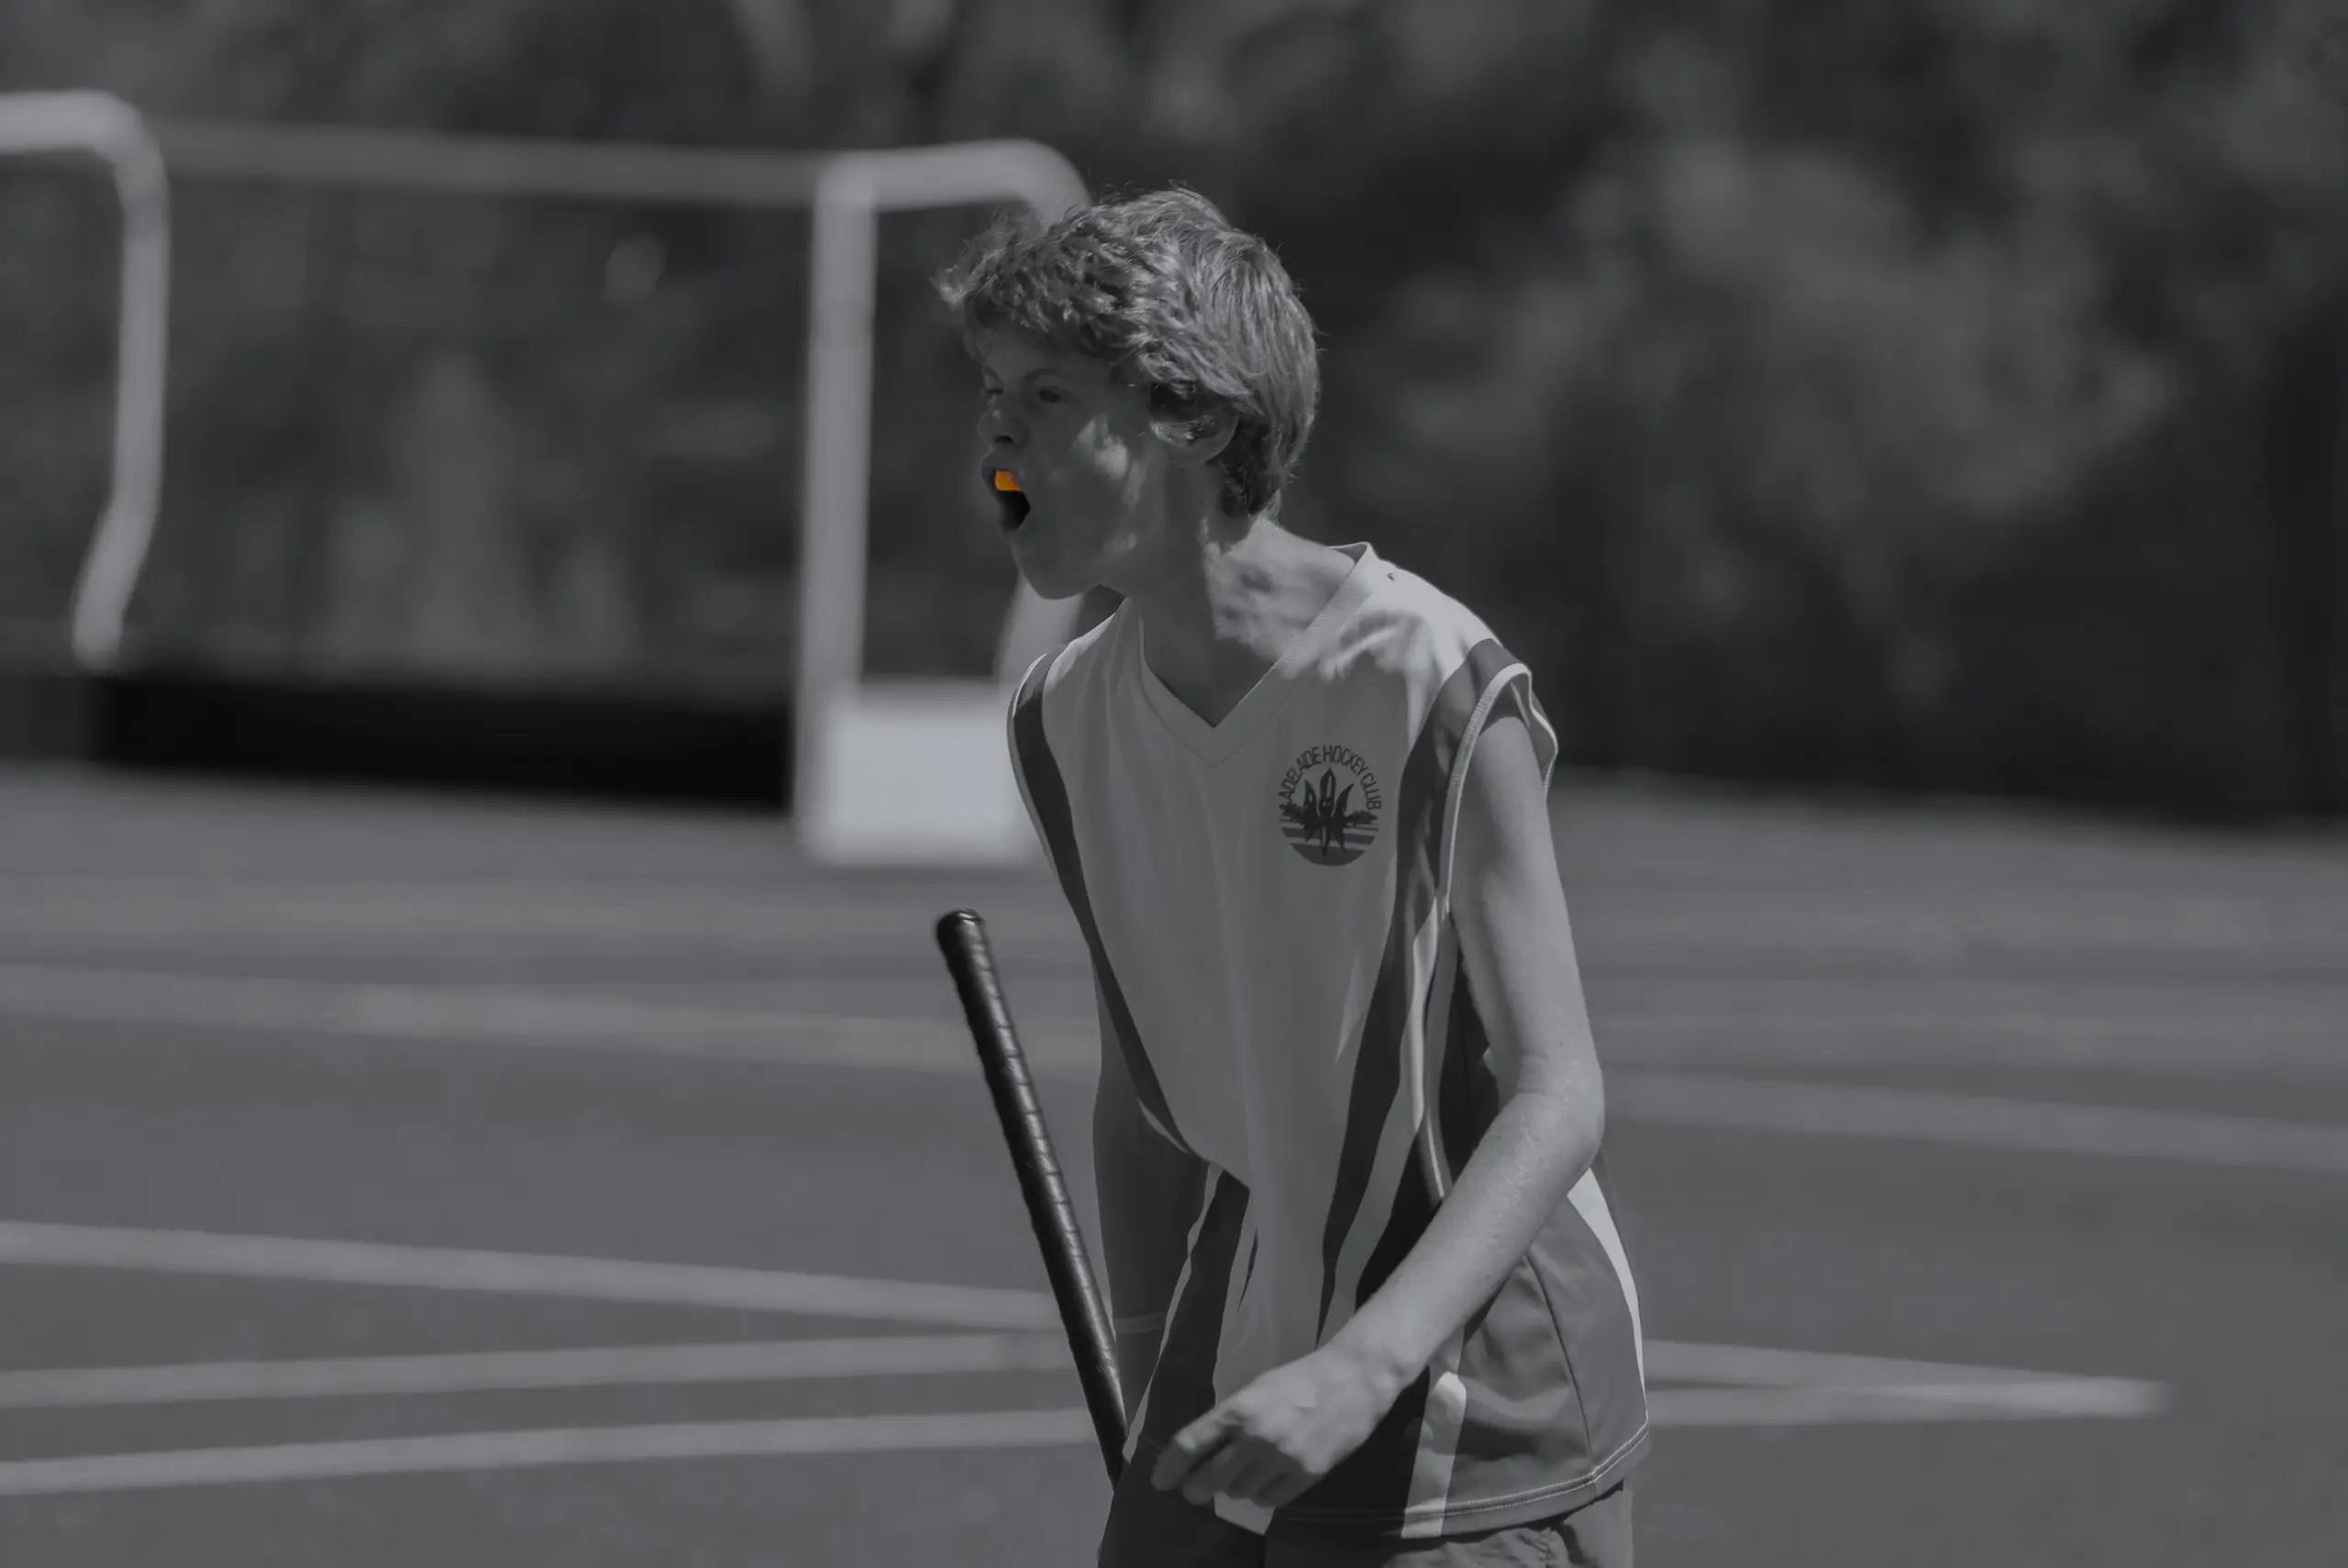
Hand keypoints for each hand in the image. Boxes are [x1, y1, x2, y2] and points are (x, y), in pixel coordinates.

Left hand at [1150, 1343, 1406, 1510]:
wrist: (1352, 1380)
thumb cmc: (1300, 1379)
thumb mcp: (1256, 1389)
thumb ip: (1232, 1420)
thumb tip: (1207, 1452)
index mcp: (1238, 1409)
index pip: (1190, 1444)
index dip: (1169, 1466)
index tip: (1160, 1480)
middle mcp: (1255, 1436)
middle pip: (1208, 1478)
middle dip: (1195, 1489)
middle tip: (1193, 1491)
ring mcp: (1281, 1458)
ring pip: (1240, 1491)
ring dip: (1236, 1487)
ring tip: (1245, 1472)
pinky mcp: (1306, 1474)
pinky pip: (1269, 1500)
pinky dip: (1263, 1495)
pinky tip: (1268, 1481)